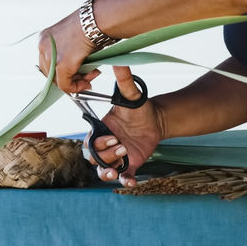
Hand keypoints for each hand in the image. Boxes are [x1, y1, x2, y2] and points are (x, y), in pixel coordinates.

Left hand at [37, 11, 99, 93]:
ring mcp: (50, 56)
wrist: (96, 19)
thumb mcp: (74, 38)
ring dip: (76, 82)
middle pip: (52, 73)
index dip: (64, 71)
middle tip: (86, 77)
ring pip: (58, 80)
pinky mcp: (60, 65)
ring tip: (90, 77)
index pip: (49, 63)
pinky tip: (86, 83)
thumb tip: (75, 69)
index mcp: (46, 38)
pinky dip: (76, 87)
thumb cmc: (91, 24)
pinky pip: (65, 85)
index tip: (76, 73)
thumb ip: (69, 52)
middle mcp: (44, 46)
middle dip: (70, 78)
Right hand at [86, 66, 164, 187]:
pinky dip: (125, 181)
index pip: (90, 141)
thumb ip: (125, 82)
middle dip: (105, 157)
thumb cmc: (139, 107)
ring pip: (104, 170)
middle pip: (94, 158)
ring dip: (108, 172)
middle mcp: (106, 144)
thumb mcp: (132, 95)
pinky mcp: (129, 165)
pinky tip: (132, 182)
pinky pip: (123, 176)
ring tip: (118, 172)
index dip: (99, 143)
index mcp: (102, 129)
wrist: (156, 120)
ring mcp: (116, 156)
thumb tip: (120, 62)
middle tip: (122, 149)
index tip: (114, 137)